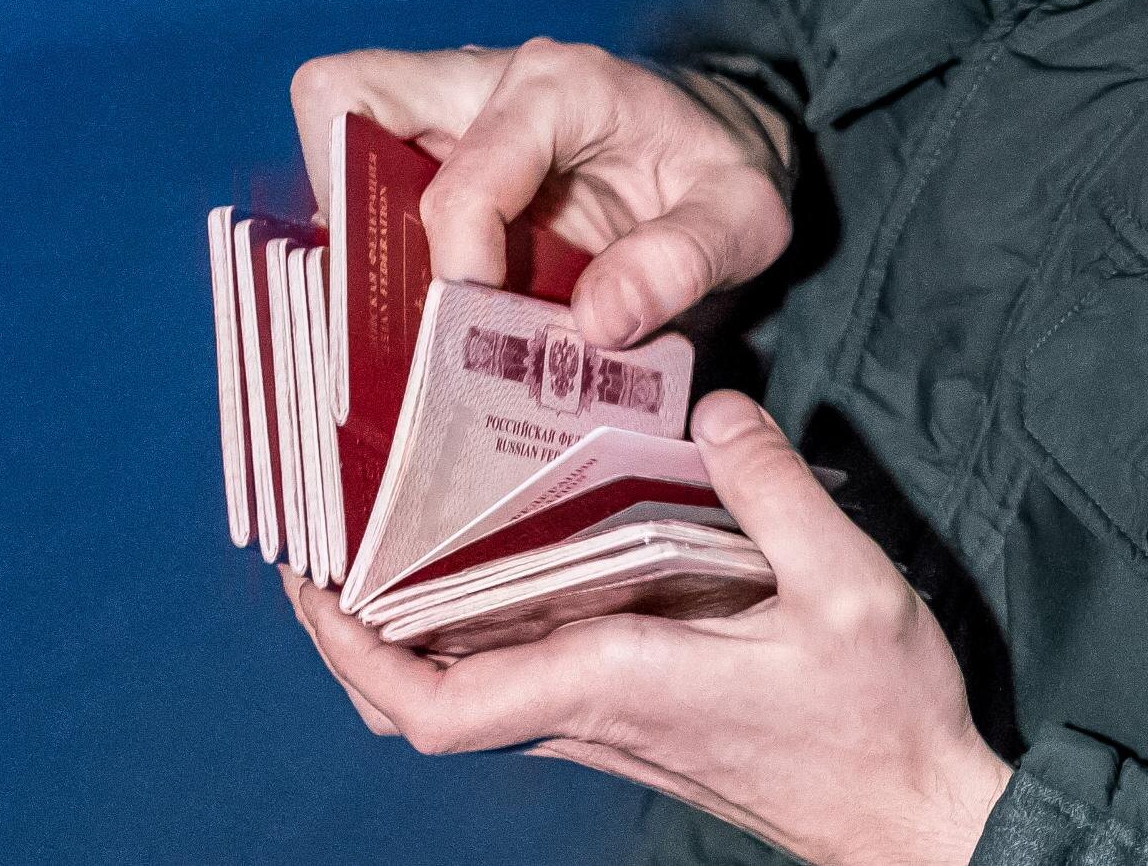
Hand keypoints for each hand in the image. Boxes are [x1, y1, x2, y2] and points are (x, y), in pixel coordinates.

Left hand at [280, 390, 1010, 865]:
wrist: (906, 813)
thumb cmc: (876, 721)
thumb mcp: (848, 588)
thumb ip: (774, 489)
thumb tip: (712, 408)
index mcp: (612, 680)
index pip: (439, 705)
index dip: (357, 658)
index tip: (315, 592)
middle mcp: (585, 711)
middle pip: (424, 702)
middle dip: (354, 639)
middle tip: (328, 549)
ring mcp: (599, 724)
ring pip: (463, 693)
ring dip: (404, 636)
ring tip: (384, 542)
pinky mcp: (624, 719)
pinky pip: (513, 682)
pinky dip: (469, 638)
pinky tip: (486, 567)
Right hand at [290, 40, 790, 346]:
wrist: (708, 149)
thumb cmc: (718, 173)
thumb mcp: (744, 219)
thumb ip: (685, 262)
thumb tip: (593, 323)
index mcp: (561, 87)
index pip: (462, 178)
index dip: (459, 264)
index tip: (484, 326)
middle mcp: (485, 83)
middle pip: (348, 102)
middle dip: (357, 218)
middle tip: (408, 302)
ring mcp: (451, 114)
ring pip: (341, 140)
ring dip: (358, 236)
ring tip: (406, 310)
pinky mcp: (436, 152)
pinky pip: (365, 182)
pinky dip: (373, 246)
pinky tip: (419, 301)